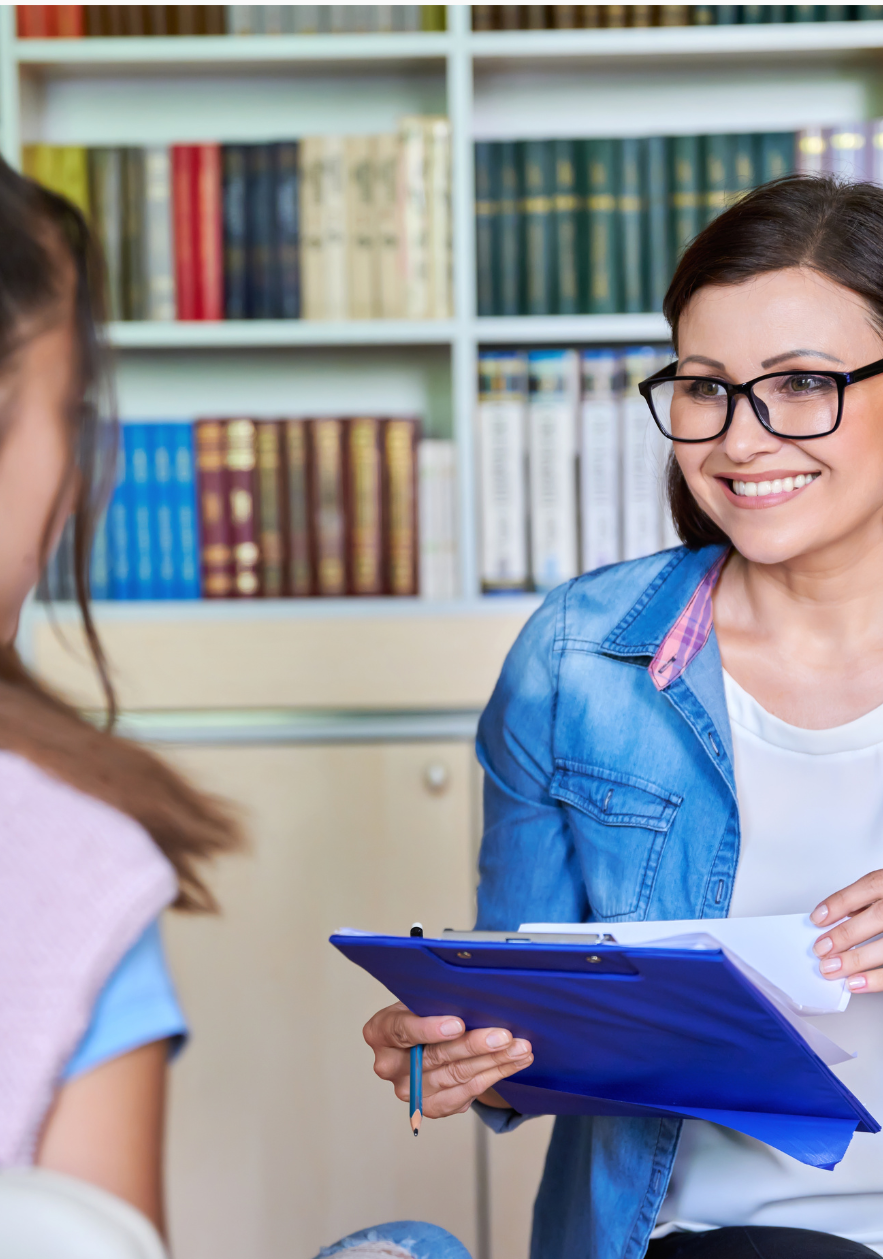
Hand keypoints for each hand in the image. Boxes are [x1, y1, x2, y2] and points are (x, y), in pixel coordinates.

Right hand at [363, 1002, 532, 1117]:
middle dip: (474, 1045)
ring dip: (493, 1062)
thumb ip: (437, 1001)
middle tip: (504, 1036)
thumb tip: (474, 995)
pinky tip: (512, 1064)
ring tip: (519, 1049)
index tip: (458, 1024)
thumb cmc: (423, 1012)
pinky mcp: (430, 1107)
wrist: (424, 1040)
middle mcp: (388, 1065)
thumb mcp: (422, 998)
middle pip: (435, 1057)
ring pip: (456, 1076)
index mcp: (380, 1032)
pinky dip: (492, 1077)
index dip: (430, 1028)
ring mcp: (409, 1090)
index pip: (402, 1030)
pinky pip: (465, 1094)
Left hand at [812, 871, 882, 991]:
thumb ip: (871, 899)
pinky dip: (879, 978)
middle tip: (821, 950)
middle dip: (846, 935)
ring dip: (859, 960)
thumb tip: (839, 916)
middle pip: (879, 917)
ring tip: (834, 970)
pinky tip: (859, 983)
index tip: (817, 918)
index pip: (870, 886)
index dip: (840, 902)